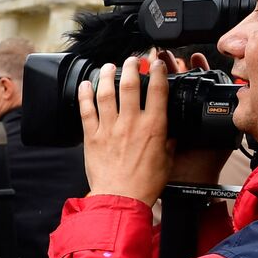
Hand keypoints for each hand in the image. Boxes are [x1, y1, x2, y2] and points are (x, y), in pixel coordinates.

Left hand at [79, 56, 173, 204]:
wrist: (121, 198)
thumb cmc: (145, 184)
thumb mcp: (167, 160)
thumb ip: (169, 141)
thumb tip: (172, 131)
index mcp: (154, 127)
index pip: (157, 90)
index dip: (157, 71)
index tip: (156, 63)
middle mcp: (131, 123)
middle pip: (130, 84)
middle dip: (131, 66)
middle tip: (132, 60)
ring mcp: (109, 128)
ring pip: (106, 92)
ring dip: (107, 75)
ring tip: (109, 66)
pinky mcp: (91, 136)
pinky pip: (86, 109)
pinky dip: (85, 94)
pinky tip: (85, 85)